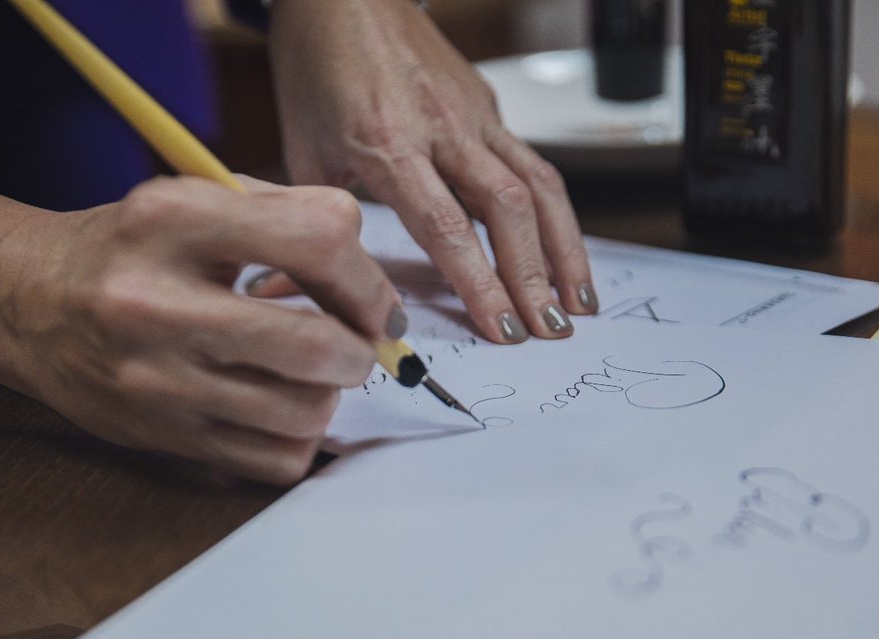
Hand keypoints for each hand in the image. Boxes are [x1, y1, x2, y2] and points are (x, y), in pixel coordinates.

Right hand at [0, 177, 401, 483]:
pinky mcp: (161, 435)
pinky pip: (275, 460)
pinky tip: (277, 406)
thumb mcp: (193, 199)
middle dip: (360, 349)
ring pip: (305, 412)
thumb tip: (369, 276)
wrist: (26, 303)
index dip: (367, 277)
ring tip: (307, 372)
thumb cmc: (127, 249)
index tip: (370, 299)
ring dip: (329, 394)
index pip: (319, 241)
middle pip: (319, 346)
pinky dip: (298, 437)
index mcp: (172, 220)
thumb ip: (286, 214)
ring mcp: (157, 381)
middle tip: (353, 343)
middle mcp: (158, 304)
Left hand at [264, 0, 596, 342]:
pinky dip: (555, 215)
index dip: (478, 281)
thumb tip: (301, 287)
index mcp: (388, 141)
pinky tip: (564, 253)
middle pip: (507, 208)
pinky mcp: (490, 107)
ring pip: (538, 185)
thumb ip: (319, 219)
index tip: (500, 327)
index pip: (445, 225)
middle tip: (548, 330)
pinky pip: (533, 165)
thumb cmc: (317, 68)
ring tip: (577, 303)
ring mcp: (475, 114)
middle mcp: (442, 126)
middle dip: (533, 277)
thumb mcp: (302, 148)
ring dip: (564, 250)